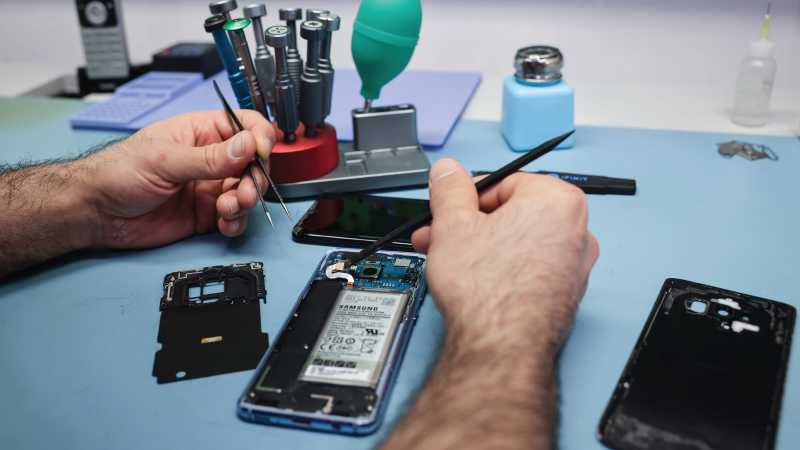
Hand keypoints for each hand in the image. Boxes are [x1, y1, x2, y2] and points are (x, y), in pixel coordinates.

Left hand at [80, 110, 275, 247]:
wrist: (95, 212)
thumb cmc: (116, 173)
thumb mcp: (165, 160)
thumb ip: (209, 157)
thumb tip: (246, 145)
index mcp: (200, 132)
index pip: (243, 125)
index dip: (258, 137)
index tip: (260, 153)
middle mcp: (210, 159)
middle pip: (253, 163)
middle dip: (255, 177)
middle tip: (244, 191)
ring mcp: (209, 187)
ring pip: (247, 191)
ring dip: (246, 201)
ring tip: (229, 207)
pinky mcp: (206, 214)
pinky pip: (235, 217)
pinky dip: (236, 222)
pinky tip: (224, 222)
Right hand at [381, 159, 598, 449]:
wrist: (501, 347)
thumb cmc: (489, 291)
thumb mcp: (452, 224)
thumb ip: (450, 190)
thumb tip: (448, 172)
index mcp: (557, 200)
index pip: (505, 182)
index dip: (468, 197)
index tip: (449, 209)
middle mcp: (577, 230)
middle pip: (512, 213)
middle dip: (470, 224)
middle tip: (441, 234)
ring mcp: (574, 265)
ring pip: (518, 242)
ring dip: (480, 247)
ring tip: (449, 260)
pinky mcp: (565, 294)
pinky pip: (528, 267)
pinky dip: (502, 268)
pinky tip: (474, 281)